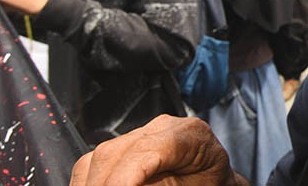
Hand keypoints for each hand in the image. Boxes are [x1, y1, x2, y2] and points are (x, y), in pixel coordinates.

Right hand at [70, 115, 249, 185]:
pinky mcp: (129, 143)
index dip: (121, 180)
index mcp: (190, 135)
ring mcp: (145, 132)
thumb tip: (124, 185)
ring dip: (93, 184)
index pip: (144, 151)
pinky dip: (91, 181)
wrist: (216, 180)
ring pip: (100, 157)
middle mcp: (165, 127)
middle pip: (114, 153)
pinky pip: (96, 161)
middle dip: (102, 184)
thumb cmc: (209, 185)